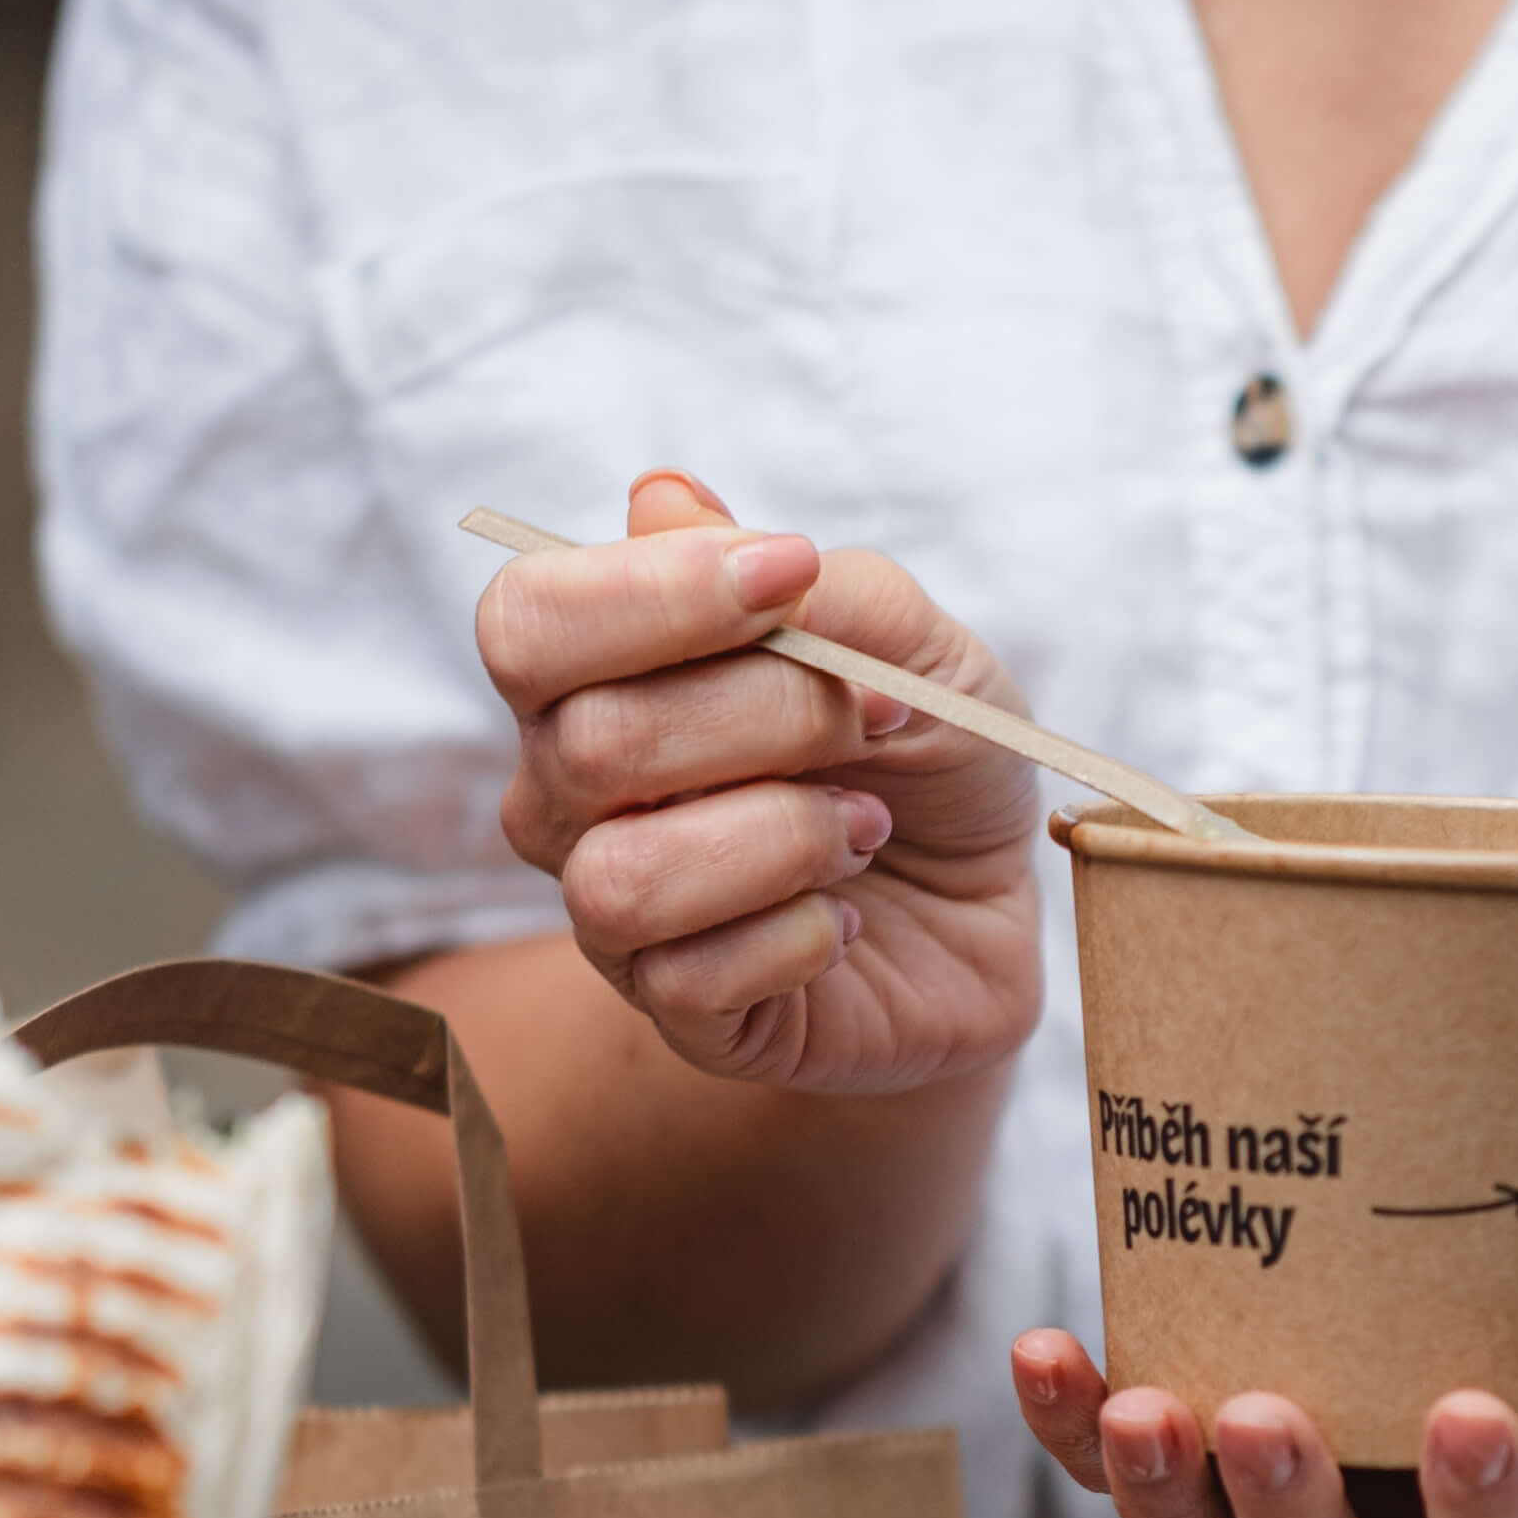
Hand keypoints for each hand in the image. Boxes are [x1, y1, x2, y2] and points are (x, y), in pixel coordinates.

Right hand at [475, 470, 1040, 1094]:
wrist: (987, 900)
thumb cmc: (927, 752)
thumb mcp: (915, 643)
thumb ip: (806, 583)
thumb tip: (664, 502)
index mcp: (598, 676)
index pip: (529, 621)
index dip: (652, 593)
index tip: (793, 574)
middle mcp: (570, 793)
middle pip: (592, 741)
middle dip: (772, 716)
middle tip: (880, 718)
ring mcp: (611, 914)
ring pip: (621, 878)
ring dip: (781, 839)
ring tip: (864, 827)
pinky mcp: (678, 1015)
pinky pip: (691, 980)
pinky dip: (802, 936)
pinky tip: (846, 919)